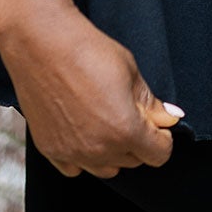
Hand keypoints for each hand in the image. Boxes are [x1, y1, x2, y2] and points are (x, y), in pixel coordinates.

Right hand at [0, 1, 183, 177]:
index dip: (163, 137)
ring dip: (113, 152)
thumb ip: (151, 102)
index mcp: (126, 130)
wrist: (41, 42)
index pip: (159, 154)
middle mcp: (100, 150)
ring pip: (106, 169)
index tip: (156, 123)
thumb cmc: (88, 50)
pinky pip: (75, 168)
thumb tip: (170, 118)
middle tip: (129, 113)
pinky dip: (83, 156)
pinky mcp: (49, 150)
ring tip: (105, 121)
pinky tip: (82, 130)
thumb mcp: (130, 71)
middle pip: (133, 162)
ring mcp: (73, 153)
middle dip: (138, 141)